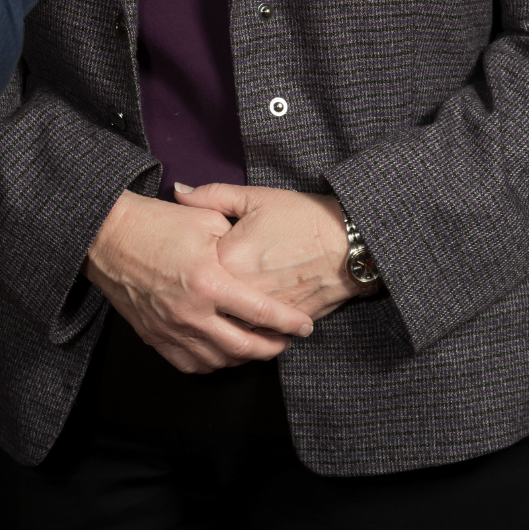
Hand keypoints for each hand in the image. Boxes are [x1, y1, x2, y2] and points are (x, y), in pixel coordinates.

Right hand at [85, 188, 313, 371]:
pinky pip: (190, 364)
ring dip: (243, 358)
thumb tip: (260, 260)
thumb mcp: (207, 221)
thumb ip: (237, 241)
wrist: (109, 237)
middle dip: (272, 348)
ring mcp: (170, 329)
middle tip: (286, 341)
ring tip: (259, 346)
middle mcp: (191, 312)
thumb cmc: (158, 224)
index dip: (288, 322)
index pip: (260, 312)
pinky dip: (213, 363)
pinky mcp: (154, 337)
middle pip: (243, 346)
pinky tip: (225, 353)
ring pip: (218, 361)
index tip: (304, 325)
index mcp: (208, 280)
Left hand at [170, 182, 360, 321]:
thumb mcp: (257, 197)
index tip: (197, 254)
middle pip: (203, 302)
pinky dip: (246, 332)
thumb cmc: (304, 217)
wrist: (350, 242)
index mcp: (225, 259)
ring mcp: (257, 314)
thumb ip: (212, 196)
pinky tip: (245, 322)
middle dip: (200, 294)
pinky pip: (251, 337)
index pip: (191, 267)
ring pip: (225, 326)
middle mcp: (236, 292)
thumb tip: (178, 192)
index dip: (193, 260)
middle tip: (202, 284)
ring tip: (220, 308)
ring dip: (219, 320)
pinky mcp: (276, 327)